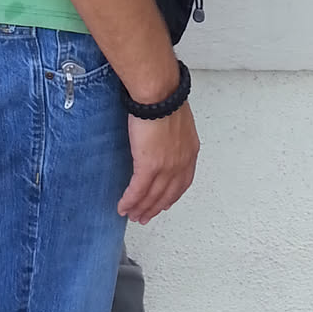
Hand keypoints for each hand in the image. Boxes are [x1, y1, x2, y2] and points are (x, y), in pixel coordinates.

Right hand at [119, 102, 198, 224]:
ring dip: (141, 209)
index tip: (164, 203)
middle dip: (155, 208)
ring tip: (132, 216)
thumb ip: (173, 132)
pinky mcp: (148, 166)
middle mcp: (180, 163)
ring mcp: (166, 166)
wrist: (159, 94)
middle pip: (167, 194)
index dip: (171, 196)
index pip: (182, 182)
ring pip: (152, 196)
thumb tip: (164, 132)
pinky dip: (130, 201)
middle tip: (145, 216)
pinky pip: (137, 190)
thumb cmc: (165, 96)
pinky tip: (123, 207)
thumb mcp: (177, 118)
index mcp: (189, 151)